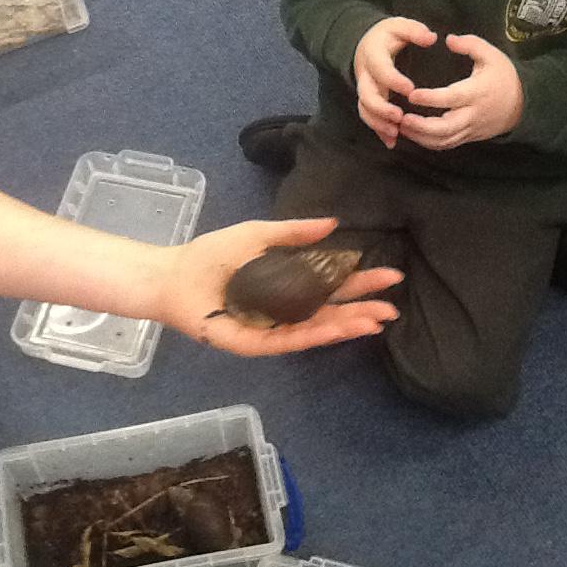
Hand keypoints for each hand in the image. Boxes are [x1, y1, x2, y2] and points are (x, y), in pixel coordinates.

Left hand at [158, 218, 402, 356]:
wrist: (174, 276)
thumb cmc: (212, 255)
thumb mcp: (258, 236)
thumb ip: (294, 233)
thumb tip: (334, 223)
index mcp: (288, 284)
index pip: (332, 284)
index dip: (360, 281)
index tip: (390, 275)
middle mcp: (285, 309)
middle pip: (330, 310)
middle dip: (362, 308)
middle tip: (392, 307)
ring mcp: (272, 328)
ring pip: (316, 329)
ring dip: (346, 326)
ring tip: (375, 321)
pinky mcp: (255, 343)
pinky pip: (289, 340)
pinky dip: (315, 335)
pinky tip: (338, 329)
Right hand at [353, 17, 436, 148]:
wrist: (365, 44)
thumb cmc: (386, 35)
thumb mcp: (399, 25)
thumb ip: (414, 31)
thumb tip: (431, 38)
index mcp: (373, 55)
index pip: (381, 70)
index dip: (394, 81)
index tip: (410, 89)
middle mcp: (365, 75)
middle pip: (367, 96)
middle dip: (382, 109)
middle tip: (400, 117)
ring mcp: (365, 90)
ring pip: (365, 110)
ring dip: (379, 124)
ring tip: (395, 134)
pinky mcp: (367, 101)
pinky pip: (369, 118)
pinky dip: (378, 131)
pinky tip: (391, 142)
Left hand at [400, 34, 523, 150]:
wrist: (523, 104)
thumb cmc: (504, 77)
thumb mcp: (492, 55)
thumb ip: (470, 45)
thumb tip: (448, 39)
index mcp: (476, 92)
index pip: (450, 98)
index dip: (430, 98)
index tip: (412, 95)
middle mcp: (472, 114)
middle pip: (444, 128)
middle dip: (421, 126)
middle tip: (401, 118)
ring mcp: (469, 129)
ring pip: (442, 140)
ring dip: (420, 137)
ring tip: (401, 127)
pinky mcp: (467, 138)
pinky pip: (446, 145)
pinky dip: (428, 143)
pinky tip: (413, 135)